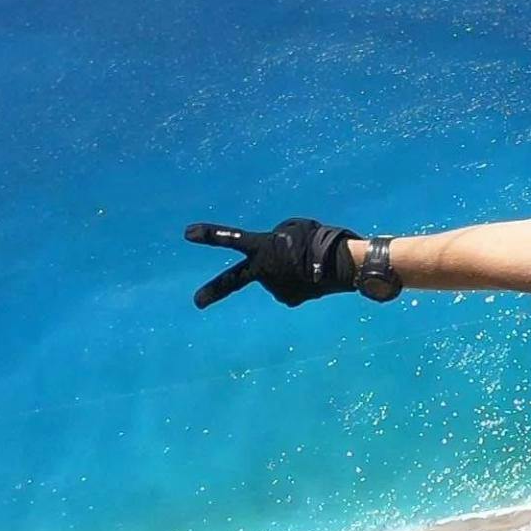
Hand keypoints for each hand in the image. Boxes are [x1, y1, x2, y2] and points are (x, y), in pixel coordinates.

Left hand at [186, 218, 373, 307]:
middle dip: (214, 291)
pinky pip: (289, 286)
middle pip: (234, 280)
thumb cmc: (318, 240)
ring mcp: (275, 288)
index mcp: (263, 248)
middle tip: (197, 302)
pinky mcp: (290, 299)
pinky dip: (298, 280)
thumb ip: (273, 241)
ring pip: (275, 276)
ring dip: (287, 269)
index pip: (232, 238)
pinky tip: (312, 275)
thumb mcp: (292, 228)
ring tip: (308, 262)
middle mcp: (264, 271)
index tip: (187, 233)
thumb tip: (271, 262)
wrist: (342, 265)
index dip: (210, 235)